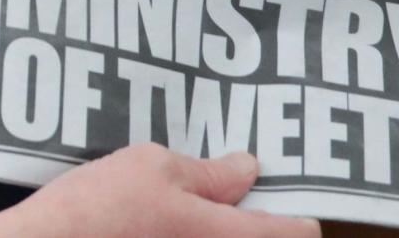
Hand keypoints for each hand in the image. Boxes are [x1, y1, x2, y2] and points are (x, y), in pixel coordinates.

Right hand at [0, 142, 319, 237]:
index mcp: (223, 236)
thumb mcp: (153, 166)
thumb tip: (247, 168)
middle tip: (236, 182)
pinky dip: (188, 230)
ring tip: (194, 195)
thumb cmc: (100, 206)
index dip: (297, 208)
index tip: (291, 190)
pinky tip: (164, 215)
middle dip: (252, 214)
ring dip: (217, 221)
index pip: (295, 234)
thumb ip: (207, 171)